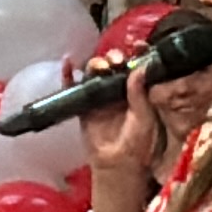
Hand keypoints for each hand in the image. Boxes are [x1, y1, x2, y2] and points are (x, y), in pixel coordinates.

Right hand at [76, 52, 161, 181]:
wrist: (117, 164)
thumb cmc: (137, 144)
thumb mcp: (144, 119)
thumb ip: (139, 95)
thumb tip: (139, 70)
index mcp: (136, 91)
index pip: (134, 66)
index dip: (134, 54)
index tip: (137, 47)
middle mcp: (117, 89)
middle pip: (112, 65)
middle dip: (112, 58)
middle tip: (115, 61)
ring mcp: (99, 96)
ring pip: (94, 72)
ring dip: (95, 64)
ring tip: (99, 67)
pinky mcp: (84, 104)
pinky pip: (74, 87)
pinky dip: (68, 74)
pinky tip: (67, 64)